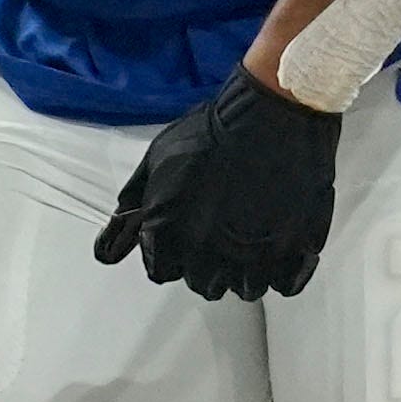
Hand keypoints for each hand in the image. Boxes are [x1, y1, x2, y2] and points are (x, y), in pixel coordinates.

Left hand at [96, 64, 342, 301]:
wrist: (271, 114)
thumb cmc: (213, 132)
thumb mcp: (156, 162)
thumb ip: (131, 210)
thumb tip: (106, 250)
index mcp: (170, 236)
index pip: (161, 271)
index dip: (172, 251)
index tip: (184, 234)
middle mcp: (209, 255)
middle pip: (203, 282)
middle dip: (206, 259)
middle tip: (219, 228)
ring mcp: (254, 259)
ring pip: (245, 287)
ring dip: (244, 267)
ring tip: (250, 233)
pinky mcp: (294, 253)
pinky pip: (284, 285)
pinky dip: (280, 270)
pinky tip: (277, 245)